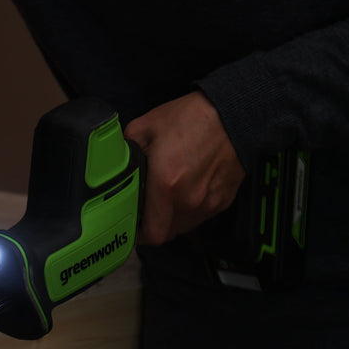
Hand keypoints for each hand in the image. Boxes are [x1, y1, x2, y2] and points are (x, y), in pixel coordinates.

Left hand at [124, 91, 244, 245]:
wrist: (233, 114)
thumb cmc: (191, 118)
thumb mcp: (146, 127)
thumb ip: (126, 151)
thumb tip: (115, 164)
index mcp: (166, 185)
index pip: (152, 233)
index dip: (141, 234)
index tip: (135, 225)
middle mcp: (189, 200)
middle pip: (167, 232)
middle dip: (155, 223)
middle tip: (150, 206)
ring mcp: (209, 203)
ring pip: (185, 226)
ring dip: (174, 217)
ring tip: (171, 195)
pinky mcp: (224, 200)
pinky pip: (202, 215)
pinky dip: (193, 208)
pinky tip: (190, 188)